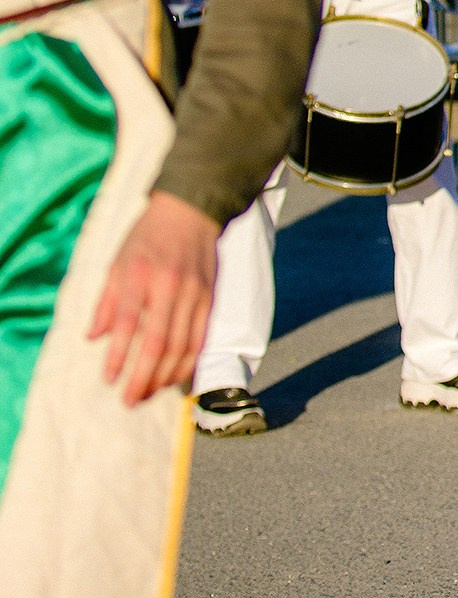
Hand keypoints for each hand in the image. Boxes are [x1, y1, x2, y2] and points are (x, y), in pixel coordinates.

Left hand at [87, 192, 219, 406]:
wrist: (191, 212)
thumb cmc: (146, 238)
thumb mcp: (116, 263)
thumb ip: (105, 302)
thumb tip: (93, 338)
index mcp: (140, 276)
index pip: (128, 324)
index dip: (118, 356)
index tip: (109, 380)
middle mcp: (169, 287)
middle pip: (158, 342)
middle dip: (143, 376)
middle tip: (130, 400)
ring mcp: (194, 294)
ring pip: (183, 345)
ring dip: (166, 375)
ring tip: (150, 393)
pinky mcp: (210, 298)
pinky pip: (201, 337)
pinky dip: (189, 361)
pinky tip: (176, 376)